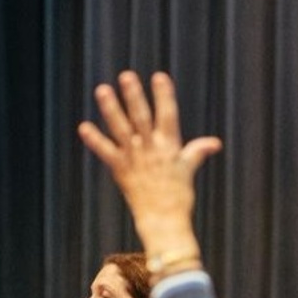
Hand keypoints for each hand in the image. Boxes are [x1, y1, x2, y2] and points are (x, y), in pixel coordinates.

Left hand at [78, 71, 221, 261]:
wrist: (165, 221)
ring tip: (102, 90)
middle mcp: (151, 149)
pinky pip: (105, 152)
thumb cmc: (179, 196)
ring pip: (121, 128)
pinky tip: (83, 127)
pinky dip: (94, 140)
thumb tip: (214, 143)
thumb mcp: (188, 170)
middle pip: (141, 117)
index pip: (167, 115)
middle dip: (134, 96)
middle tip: (126, 76)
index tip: (159, 77)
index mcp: (169, 146)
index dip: (164, 95)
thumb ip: (197, 151)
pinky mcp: (121, 170)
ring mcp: (134, 158)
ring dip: (111, 109)